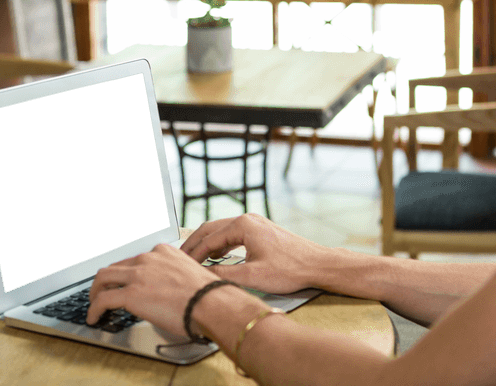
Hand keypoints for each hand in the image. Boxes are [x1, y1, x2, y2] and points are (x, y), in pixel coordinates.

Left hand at [86, 243, 219, 336]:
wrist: (211, 303)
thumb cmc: (207, 295)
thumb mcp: (187, 275)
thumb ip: (171, 276)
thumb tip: (165, 292)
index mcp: (162, 251)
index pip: (134, 259)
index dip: (125, 273)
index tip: (122, 281)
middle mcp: (148, 258)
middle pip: (115, 266)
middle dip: (105, 281)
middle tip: (102, 292)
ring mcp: (138, 274)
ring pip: (103, 278)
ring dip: (95, 292)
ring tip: (94, 304)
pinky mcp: (131, 294)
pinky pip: (103, 300)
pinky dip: (95, 308)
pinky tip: (94, 318)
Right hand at [181, 213, 333, 294]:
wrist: (317, 265)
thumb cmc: (290, 269)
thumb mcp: (253, 276)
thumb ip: (223, 275)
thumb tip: (201, 277)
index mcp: (243, 225)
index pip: (208, 238)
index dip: (192, 254)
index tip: (180, 266)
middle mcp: (248, 219)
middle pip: (211, 229)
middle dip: (194, 245)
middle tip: (179, 259)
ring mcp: (255, 223)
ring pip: (221, 231)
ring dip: (206, 245)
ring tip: (192, 260)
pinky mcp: (260, 231)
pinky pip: (232, 234)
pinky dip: (219, 245)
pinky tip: (214, 257)